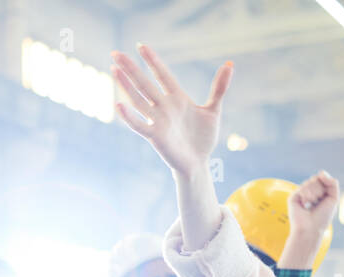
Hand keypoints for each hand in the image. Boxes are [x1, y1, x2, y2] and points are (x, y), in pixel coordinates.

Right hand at [112, 45, 232, 176]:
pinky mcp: (155, 136)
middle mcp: (164, 107)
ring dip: (125, 85)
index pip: (162, 74)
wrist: (199, 163)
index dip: (152, 60)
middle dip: (131, 68)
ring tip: (113, 70)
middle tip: (115, 53)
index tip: (141, 46)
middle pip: (144, 83)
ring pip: (138, 99)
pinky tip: (119, 105)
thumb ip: (219, 87)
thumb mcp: (213, 110)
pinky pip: (139, 124)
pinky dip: (129, 116)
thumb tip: (230, 64)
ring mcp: (158, 120)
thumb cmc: (203, 138)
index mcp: (177, 98)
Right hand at [288, 171, 339, 235]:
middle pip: (317, 179)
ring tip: (311, 203)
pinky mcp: (293, 197)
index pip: (323, 179)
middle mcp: (308, 193)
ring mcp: (300, 195)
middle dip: (321, 190)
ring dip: (315, 193)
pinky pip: (303, 187)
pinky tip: (305, 204)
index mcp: (318, 193)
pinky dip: (307, 196)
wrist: (311, 229)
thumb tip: (321, 172)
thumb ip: (332, 183)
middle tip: (318, 201)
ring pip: (310, 182)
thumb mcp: (333, 198)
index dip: (327, 185)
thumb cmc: (322, 217)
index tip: (325, 197)